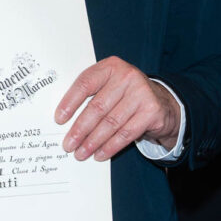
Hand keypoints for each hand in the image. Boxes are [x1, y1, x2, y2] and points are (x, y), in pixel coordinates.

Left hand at [55, 57, 180, 160]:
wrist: (161, 102)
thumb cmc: (125, 94)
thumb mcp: (108, 85)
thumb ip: (90, 94)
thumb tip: (64, 118)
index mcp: (110, 66)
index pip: (85, 84)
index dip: (70, 102)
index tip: (59, 119)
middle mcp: (127, 76)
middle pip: (97, 107)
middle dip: (80, 129)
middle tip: (68, 144)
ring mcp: (141, 93)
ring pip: (110, 123)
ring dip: (93, 142)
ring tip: (80, 153)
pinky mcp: (152, 111)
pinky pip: (126, 134)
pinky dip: (110, 147)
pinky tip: (99, 154)